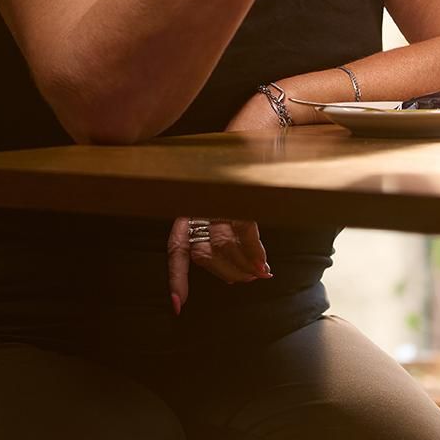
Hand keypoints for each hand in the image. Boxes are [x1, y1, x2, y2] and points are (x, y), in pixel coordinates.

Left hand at [167, 91, 277, 313]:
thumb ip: (222, 231)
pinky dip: (255, 253)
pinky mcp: (239, 195)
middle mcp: (197, 204)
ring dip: (243, 267)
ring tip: (257, 274)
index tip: (178, 307)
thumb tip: (241, 272)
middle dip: (225, 273)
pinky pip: (245, 233)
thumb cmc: (237, 169)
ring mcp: (217, 200)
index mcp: (186, 207)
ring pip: (224, 247)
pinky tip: (263, 267)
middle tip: (244, 280)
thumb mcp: (221, 199)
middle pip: (204, 255)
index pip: (176, 250)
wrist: (253, 131)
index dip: (177, 279)